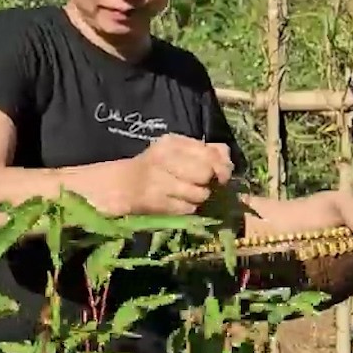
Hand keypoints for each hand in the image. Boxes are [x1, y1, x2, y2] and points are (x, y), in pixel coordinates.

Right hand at [118, 133, 235, 215]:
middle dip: (209, 182)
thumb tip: (227, 158)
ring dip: (199, 196)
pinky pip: (189, 209)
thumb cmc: (158, 165)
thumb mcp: (179, 149)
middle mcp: (165, 160)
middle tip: (201, 183)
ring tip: (189, 193)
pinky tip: (180, 202)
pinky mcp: (159, 204)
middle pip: (205, 174)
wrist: (125, 184)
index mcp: (173, 143)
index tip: (220, 174)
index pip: (209, 153)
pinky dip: (189, 207)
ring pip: (200, 194)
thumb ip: (207, 150)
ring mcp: (160, 183)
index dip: (221, 165)